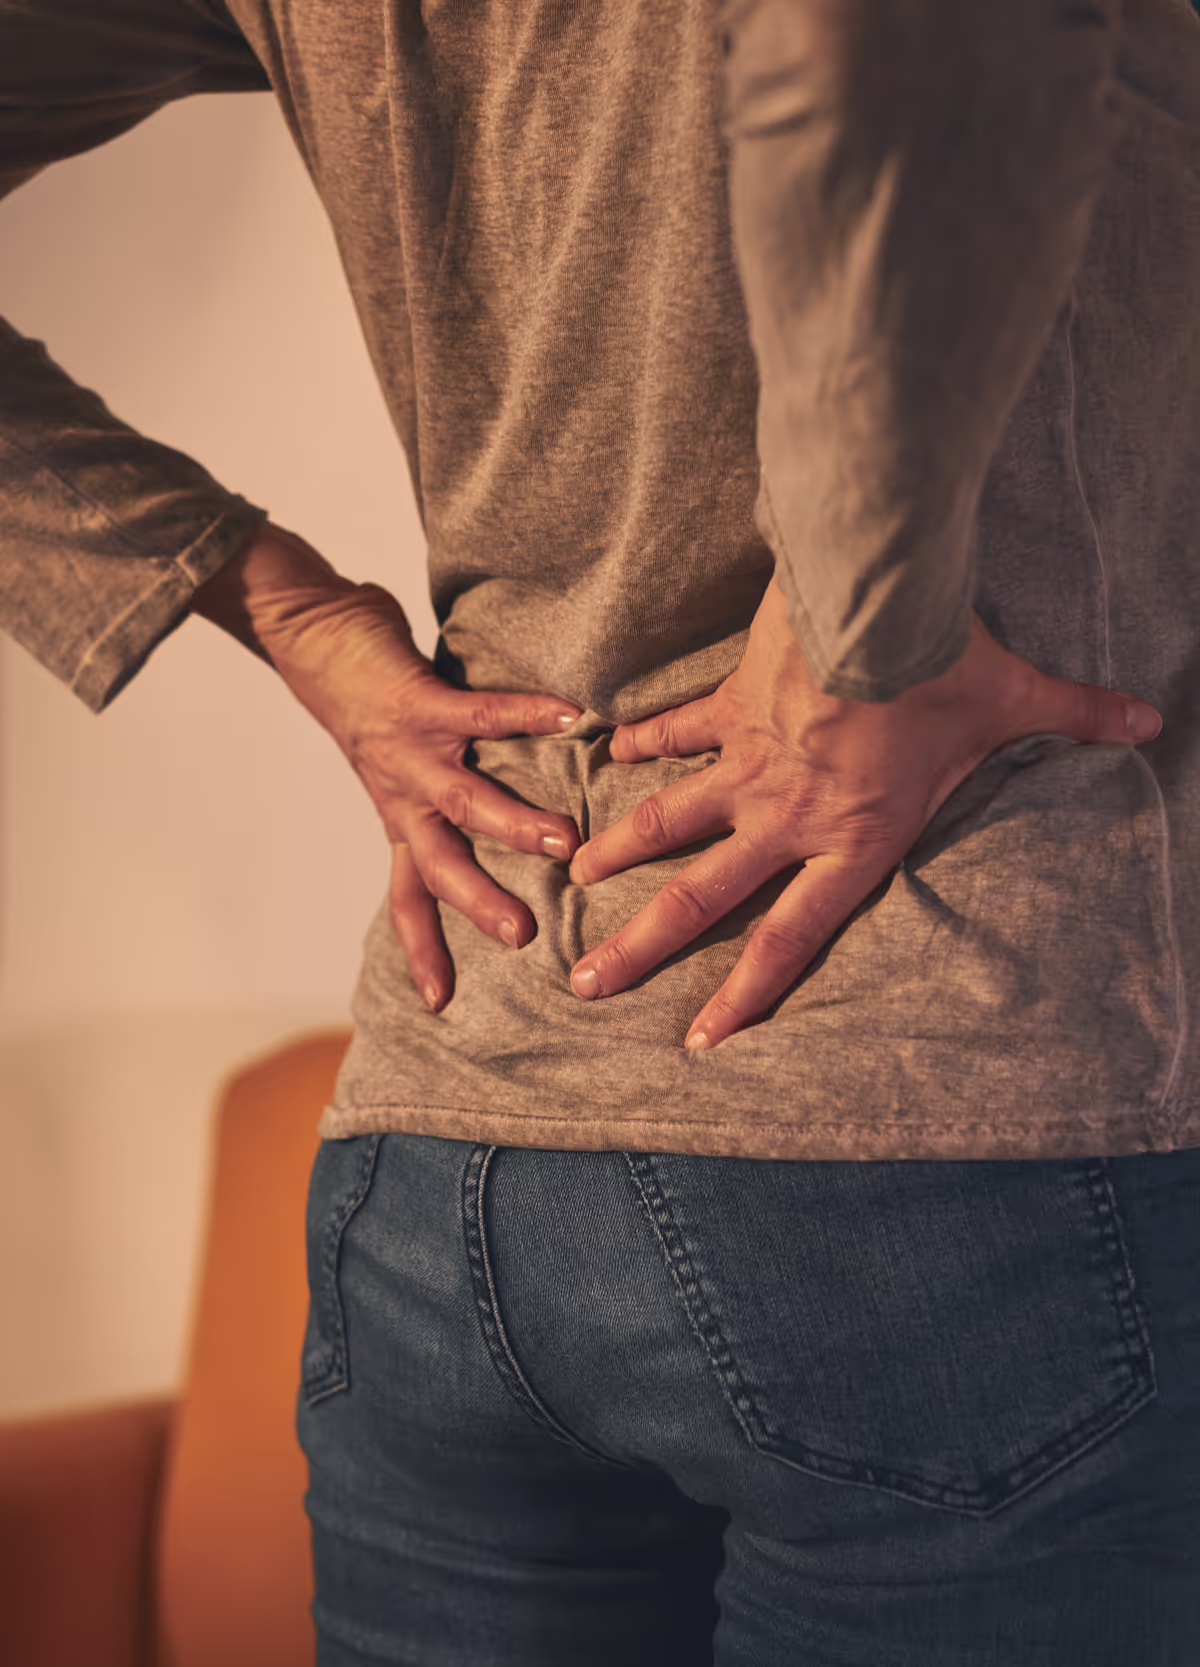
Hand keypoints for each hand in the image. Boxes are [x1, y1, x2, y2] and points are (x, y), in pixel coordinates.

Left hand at [192, 523, 581, 1010]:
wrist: (309, 638)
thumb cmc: (369, 702)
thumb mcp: (397, 767)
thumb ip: (441, 795)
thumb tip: (509, 818)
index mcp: (399, 818)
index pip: (407, 897)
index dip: (421, 949)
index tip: (439, 1004)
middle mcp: (402, 796)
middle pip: (438, 865)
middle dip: (478, 903)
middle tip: (523, 937)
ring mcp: (410, 751)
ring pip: (462, 800)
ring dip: (511, 823)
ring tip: (564, 843)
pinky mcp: (418, 702)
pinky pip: (480, 713)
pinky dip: (526, 715)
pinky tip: (570, 716)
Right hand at [567, 574, 1162, 1049]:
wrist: (873, 599)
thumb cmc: (944, 665)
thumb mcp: (1016, 702)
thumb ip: (1077, 719)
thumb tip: (1147, 721)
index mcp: (852, 840)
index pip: (789, 939)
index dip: (744, 997)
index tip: (699, 1040)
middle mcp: (787, 817)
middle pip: (699, 897)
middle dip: (641, 946)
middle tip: (586, 981)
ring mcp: (748, 763)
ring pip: (667, 821)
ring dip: (619, 851)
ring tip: (574, 878)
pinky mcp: (729, 706)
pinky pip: (678, 730)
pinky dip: (644, 739)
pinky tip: (607, 747)